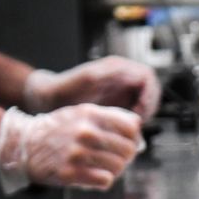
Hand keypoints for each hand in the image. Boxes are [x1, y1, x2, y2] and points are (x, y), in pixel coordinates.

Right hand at [0, 104, 140, 194]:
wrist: (23, 144)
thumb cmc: (56, 129)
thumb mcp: (81, 113)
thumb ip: (109, 117)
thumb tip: (137, 127)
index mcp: (90, 114)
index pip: (131, 127)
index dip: (134, 138)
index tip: (128, 143)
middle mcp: (85, 132)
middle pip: (128, 149)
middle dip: (126, 156)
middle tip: (117, 158)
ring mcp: (77, 154)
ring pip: (118, 167)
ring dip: (115, 170)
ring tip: (104, 167)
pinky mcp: (71, 173)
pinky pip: (105, 181)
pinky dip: (103, 180)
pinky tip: (95, 176)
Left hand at [23, 56, 160, 119]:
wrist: (47, 98)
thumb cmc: (63, 88)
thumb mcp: (87, 79)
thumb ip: (112, 74)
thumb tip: (137, 77)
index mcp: (117, 67)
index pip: (148, 77)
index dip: (150, 96)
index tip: (139, 114)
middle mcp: (122, 76)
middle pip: (151, 90)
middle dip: (148, 108)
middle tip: (137, 126)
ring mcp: (120, 89)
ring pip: (145, 101)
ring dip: (142, 115)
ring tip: (130, 130)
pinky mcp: (117, 101)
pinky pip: (135, 109)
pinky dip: (133, 121)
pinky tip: (123, 132)